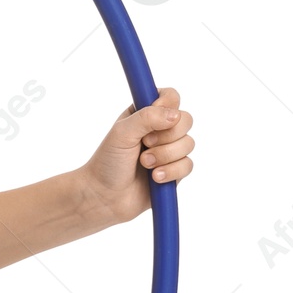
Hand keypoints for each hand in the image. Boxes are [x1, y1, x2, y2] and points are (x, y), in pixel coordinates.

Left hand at [79, 87, 195, 222]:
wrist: (104, 196)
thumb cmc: (108, 162)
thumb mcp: (122, 133)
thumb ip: (147, 118)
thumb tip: (174, 115)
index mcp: (145, 114)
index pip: (171, 97)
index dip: (168, 104)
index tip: (154, 116)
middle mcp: (159, 130)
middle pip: (186, 120)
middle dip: (167, 135)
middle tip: (145, 143)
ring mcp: (169, 150)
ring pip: (189, 144)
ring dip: (165, 155)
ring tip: (144, 163)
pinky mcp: (175, 170)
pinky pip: (188, 165)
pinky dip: (170, 172)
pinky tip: (154, 178)